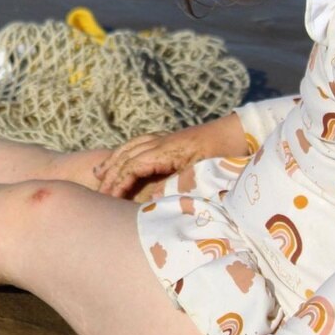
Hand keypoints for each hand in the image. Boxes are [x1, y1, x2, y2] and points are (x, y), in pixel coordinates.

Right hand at [95, 113, 247, 197]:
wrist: (236, 133)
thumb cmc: (223, 155)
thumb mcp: (201, 175)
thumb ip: (176, 187)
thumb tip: (151, 201)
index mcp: (167, 151)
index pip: (133, 167)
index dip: (119, 183)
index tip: (109, 200)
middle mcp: (160, 142)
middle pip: (126, 158)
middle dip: (110, 177)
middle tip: (98, 197)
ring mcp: (162, 138)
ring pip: (128, 149)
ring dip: (112, 163)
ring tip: (98, 178)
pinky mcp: (167, 139)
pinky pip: (137, 144)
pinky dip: (122, 153)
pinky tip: (116, 161)